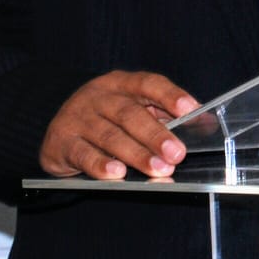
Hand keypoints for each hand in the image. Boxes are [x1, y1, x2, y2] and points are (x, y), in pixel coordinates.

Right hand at [38, 70, 199, 179]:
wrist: (56, 132)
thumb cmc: (104, 121)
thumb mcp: (130, 109)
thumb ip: (162, 115)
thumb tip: (203, 124)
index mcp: (120, 83)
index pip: (147, 83)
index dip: (169, 95)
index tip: (190, 109)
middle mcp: (98, 96)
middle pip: (129, 113)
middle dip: (156, 134)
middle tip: (177, 154)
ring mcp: (77, 117)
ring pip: (110, 136)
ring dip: (136, 154)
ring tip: (158, 170)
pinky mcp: (62, 142)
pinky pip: (83, 154)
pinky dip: (101, 165)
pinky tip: (117, 174)